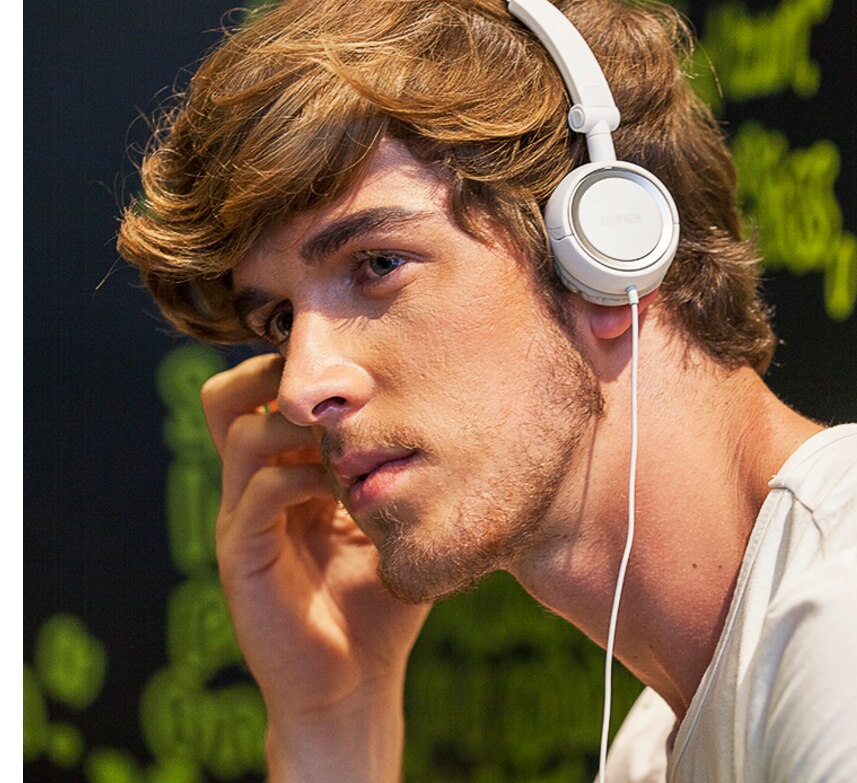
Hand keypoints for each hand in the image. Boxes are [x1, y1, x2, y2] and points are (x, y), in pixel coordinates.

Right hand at [202, 353, 430, 736]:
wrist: (354, 680)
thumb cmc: (377, 600)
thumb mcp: (386, 523)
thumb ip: (392, 476)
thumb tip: (443, 419)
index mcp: (282, 474)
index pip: (261, 395)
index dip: (294, 369)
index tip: (349, 363)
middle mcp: (252, 486)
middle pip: (226, 396)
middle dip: (274, 374)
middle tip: (331, 384)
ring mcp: (241, 518)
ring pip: (242, 432)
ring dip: (299, 423)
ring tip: (346, 437)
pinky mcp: (241, 554)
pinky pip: (261, 490)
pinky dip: (303, 476)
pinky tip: (343, 491)